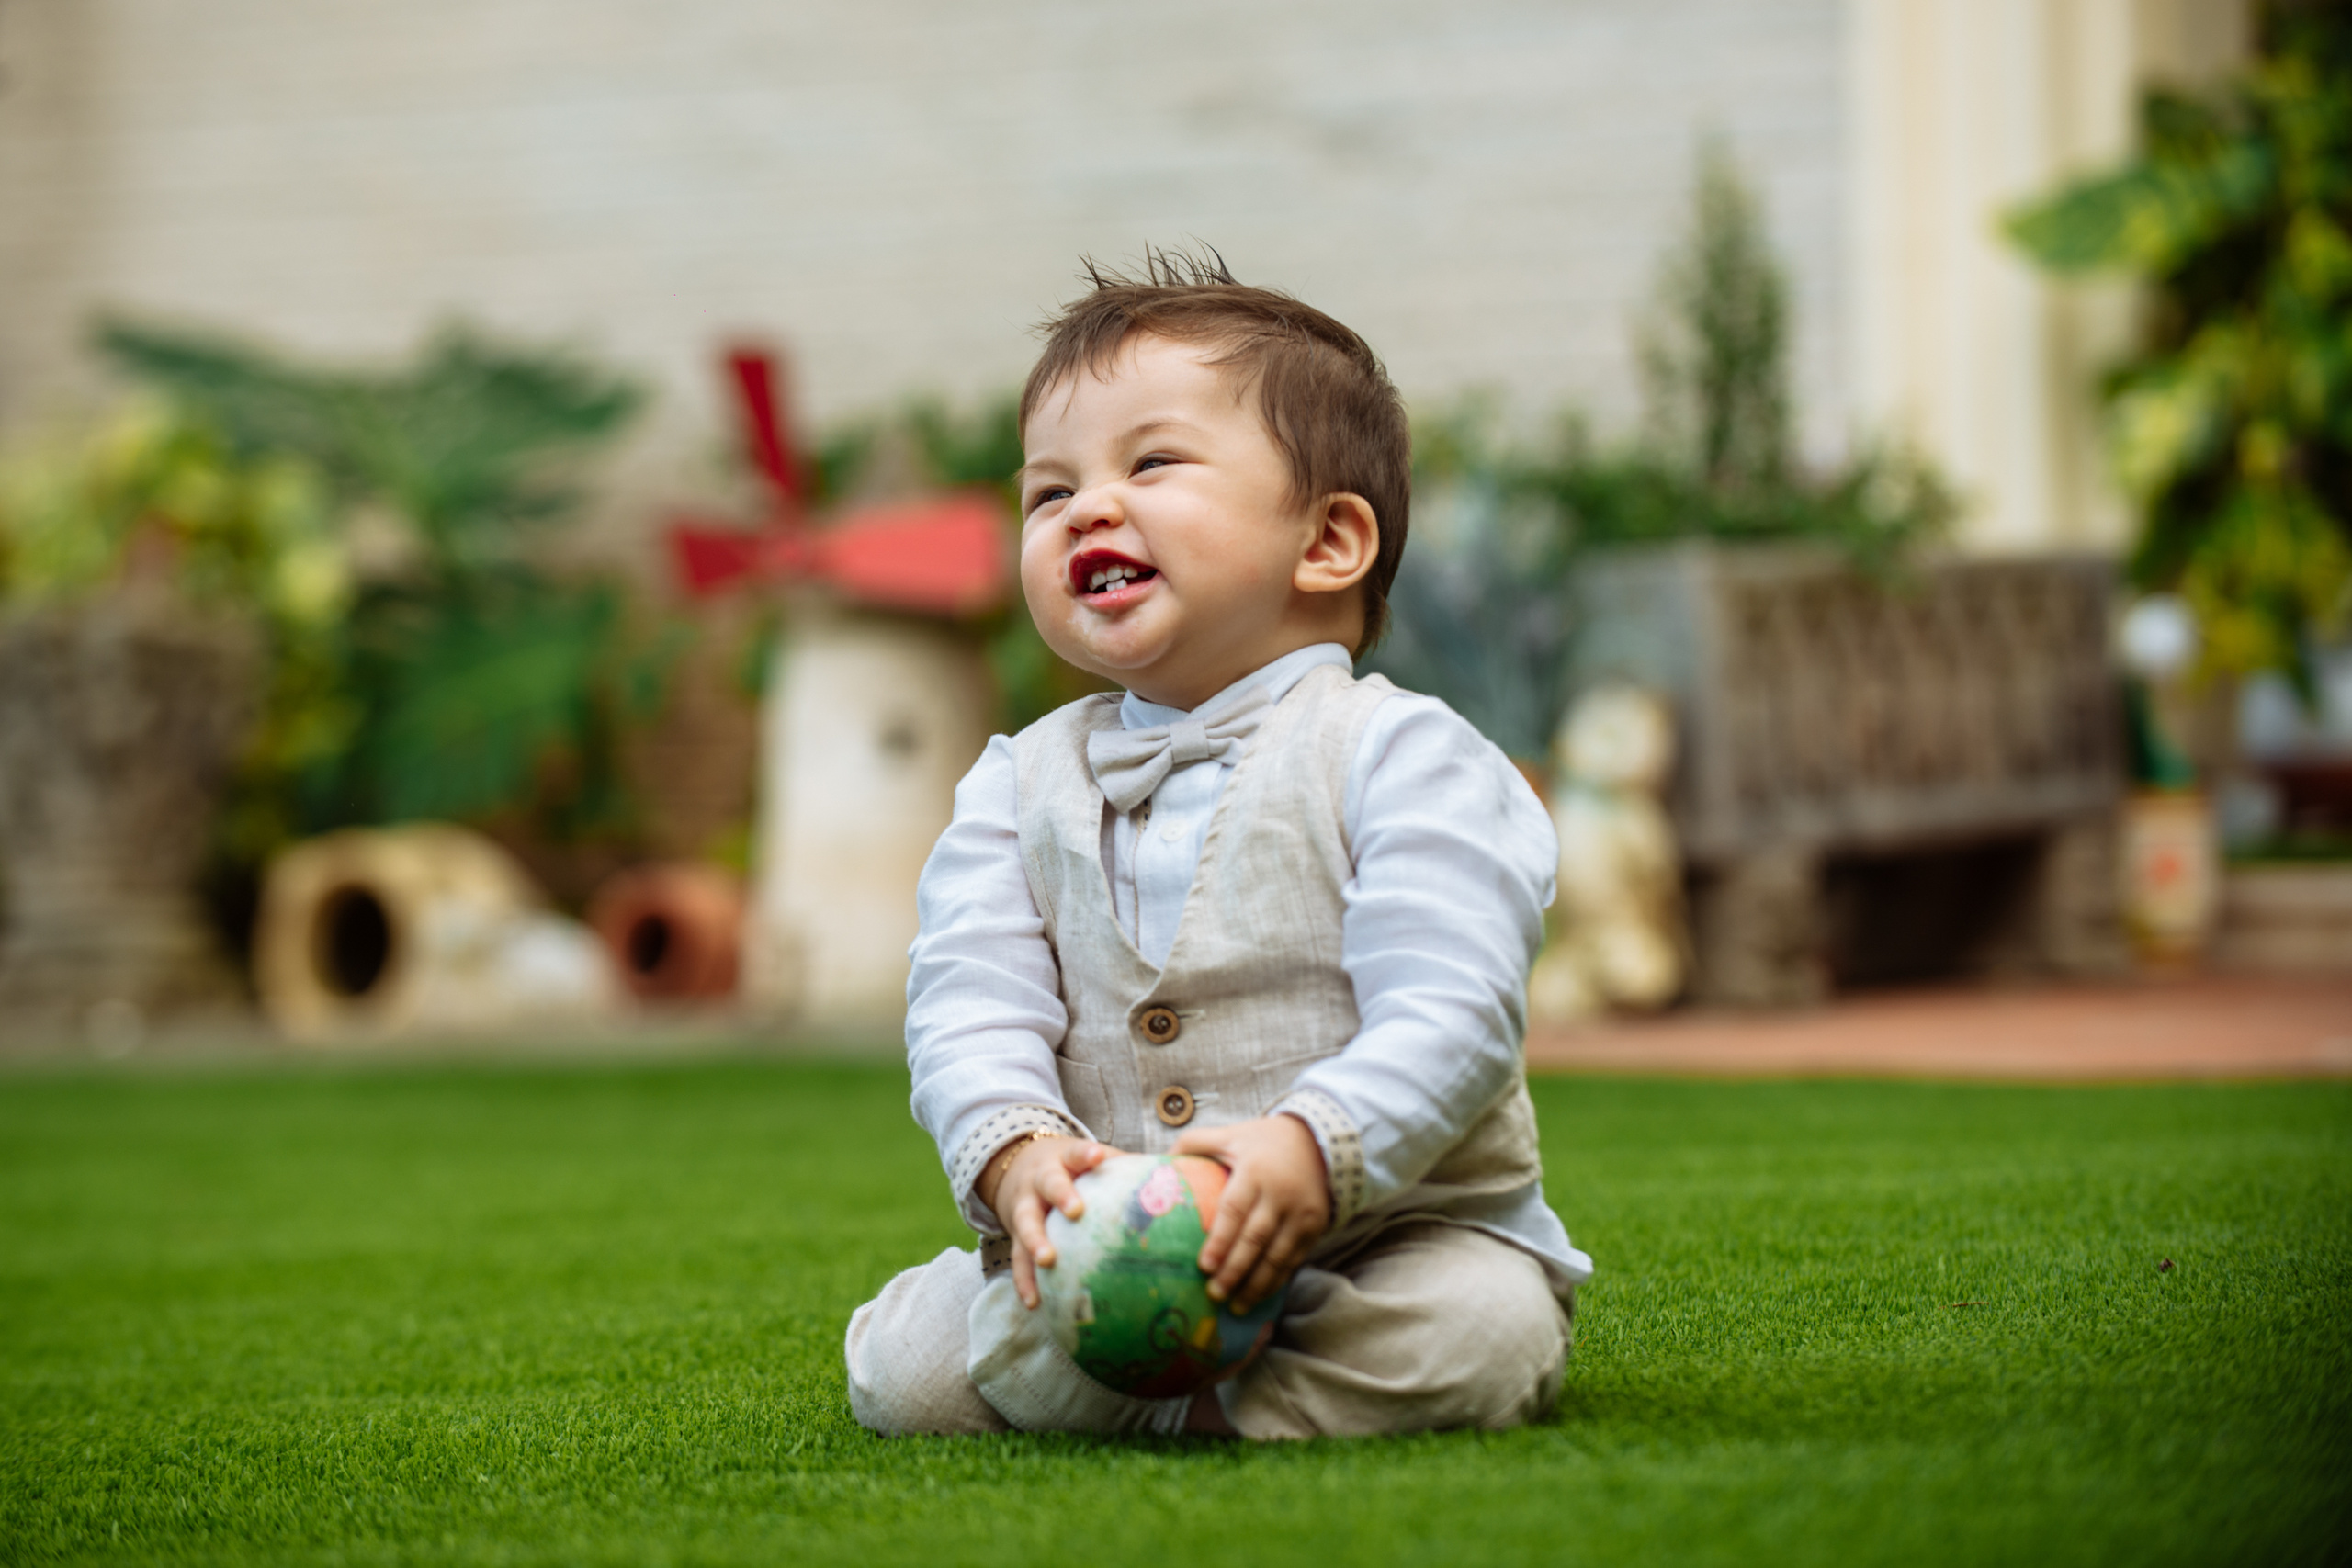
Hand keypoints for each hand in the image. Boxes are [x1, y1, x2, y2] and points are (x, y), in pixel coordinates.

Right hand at [978, 1134, 1114, 1308]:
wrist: (1020, 1166)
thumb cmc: (1073, 1169)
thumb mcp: (1091, 1160)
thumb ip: (1125, 1170)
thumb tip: (1176, 1181)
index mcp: (1066, 1160)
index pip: (1076, 1153)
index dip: (1086, 1154)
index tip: (1098, 1157)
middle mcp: (1041, 1181)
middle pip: (1049, 1183)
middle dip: (1061, 1195)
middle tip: (1075, 1211)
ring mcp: (1025, 1207)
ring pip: (1025, 1222)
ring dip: (1035, 1241)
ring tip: (1048, 1260)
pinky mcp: (1015, 1234)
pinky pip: (1018, 1258)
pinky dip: (1025, 1280)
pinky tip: (1035, 1301)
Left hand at [1172, 1114, 1330, 1313]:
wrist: (1318, 1141)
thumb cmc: (1261, 1141)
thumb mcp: (1230, 1134)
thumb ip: (1195, 1143)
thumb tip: (1157, 1162)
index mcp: (1254, 1171)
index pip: (1234, 1210)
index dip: (1220, 1240)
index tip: (1204, 1266)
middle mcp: (1280, 1193)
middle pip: (1255, 1239)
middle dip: (1234, 1270)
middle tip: (1214, 1294)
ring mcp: (1301, 1213)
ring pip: (1276, 1256)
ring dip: (1255, 1284)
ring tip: (1235, 1306)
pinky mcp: (1315, 1226)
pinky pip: (1293, 1259)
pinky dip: (1276, 1280)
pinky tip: (1259, 1296)